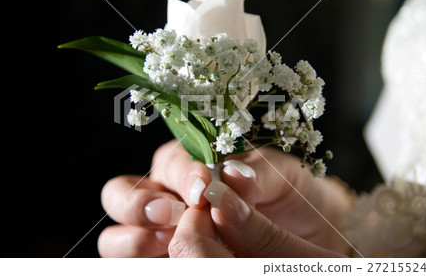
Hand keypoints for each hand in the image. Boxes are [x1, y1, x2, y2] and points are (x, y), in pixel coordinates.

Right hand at [98, 139, 351, 256]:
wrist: (308, 231)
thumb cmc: (290, 196)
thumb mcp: (283, 177)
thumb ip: (258, 172)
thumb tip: (231, 173)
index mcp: (190, 167)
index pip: (167, 161)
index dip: (179, 174)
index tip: (202, 188)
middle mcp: (166, 197)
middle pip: (119, 193)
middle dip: (138, 204)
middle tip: (171, 213)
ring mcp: (159, 234)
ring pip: (116, 236)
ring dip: (134, 240)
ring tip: (171, 242)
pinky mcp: (166, 259)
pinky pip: (137, 264)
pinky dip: (142, 262)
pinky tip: (171, 260)